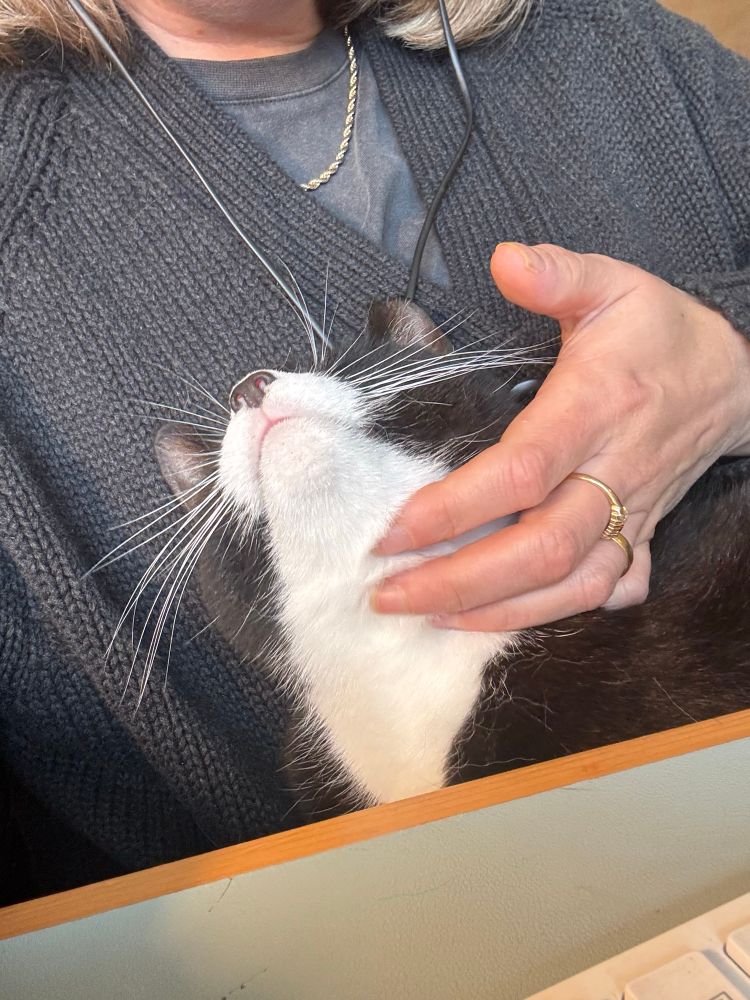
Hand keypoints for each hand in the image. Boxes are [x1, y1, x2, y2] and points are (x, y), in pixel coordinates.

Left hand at [371, 242, 749, 630]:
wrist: (735, 378)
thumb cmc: (661, 334)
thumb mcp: (615, 283)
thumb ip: (559, 273)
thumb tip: (502, 258)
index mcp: (596, 407)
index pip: (522, 471)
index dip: (456, 508)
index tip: (394, 530)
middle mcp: (614, 471)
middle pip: (540, 548)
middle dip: (460, 581)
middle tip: (389, 593)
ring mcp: (634, 511)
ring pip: (572, 585)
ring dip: (499, 612)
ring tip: (428, 616)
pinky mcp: (645, 535)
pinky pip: (608, 592)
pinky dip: (559, 615)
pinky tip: (504, 619)